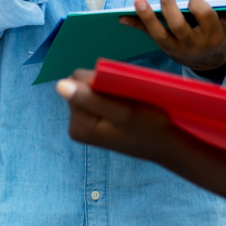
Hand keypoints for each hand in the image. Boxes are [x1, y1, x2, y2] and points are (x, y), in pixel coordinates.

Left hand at [56, 69, 180, 163]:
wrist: (166, 145)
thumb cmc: (149, 128)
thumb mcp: (122, 113)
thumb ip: (90, 99)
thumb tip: (59, 85)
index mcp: (78, 124)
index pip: (76, 81)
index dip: (99, 80)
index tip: (119, 93)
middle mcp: (75, 125)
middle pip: (80, 85)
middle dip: (101, 85)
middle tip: (125, 100)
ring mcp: (84, 124)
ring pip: (89, 88)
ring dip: (107, 90)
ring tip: (126, 104)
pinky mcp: (93, 122)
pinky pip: (95, 96)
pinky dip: (109, 95)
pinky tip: (124, 106)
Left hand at [118, 0, 225, 72]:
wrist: (210, 63)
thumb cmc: (222, 38)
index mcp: (213, 37)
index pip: (205, 19)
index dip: (199, 7)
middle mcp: (193, 44)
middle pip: (179, 26)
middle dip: (170, 7)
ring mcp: (176, 47)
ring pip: (159, 34)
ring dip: (147, 17)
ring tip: (139, 0)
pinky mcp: (164, 47)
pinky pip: (147, 36)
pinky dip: (135, 26)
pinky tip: (121, 18)